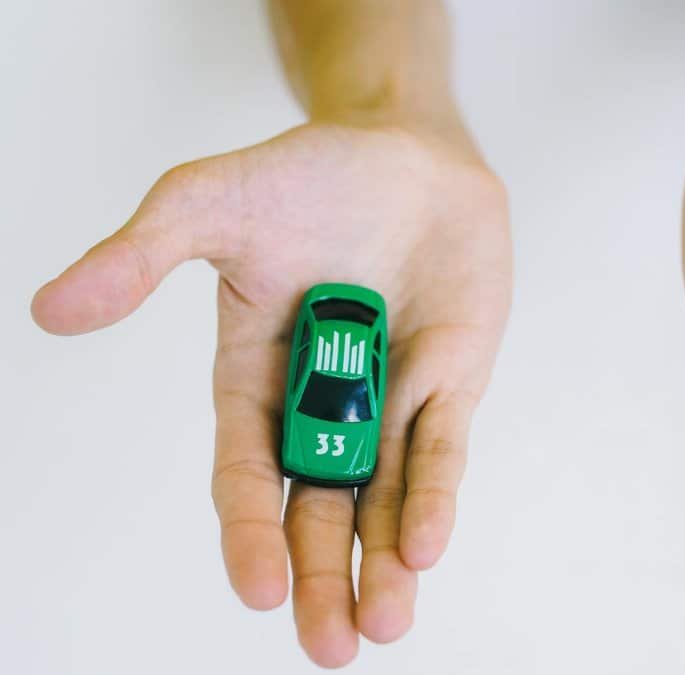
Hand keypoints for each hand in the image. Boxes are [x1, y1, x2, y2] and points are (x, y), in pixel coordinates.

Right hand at [32, 122, 510, 665]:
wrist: (402, 150)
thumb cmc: (307, 176)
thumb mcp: (210, 205)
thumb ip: (140, 257)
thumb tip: (50, 310)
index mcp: (254, 381)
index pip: (247, 473)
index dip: (250, 531)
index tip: (258, 589)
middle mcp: (322, 404)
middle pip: (318, 508)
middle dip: (322, 577)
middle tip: (329, 647)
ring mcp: (391, 397)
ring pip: (385, 497)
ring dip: (385, 563)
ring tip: (382, 626)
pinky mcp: (450, 381)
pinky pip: (442, 449)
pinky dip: (434, 496)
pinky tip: (426, 546)